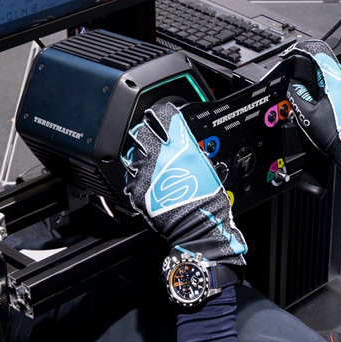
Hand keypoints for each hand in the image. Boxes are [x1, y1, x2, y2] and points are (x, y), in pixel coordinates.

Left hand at [123, 102, 246, 266]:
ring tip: (153, 164)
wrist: (195, 228)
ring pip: (135, 152)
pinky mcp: (136, 188)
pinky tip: (148, 180)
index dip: (164, 113)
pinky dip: (138, 175)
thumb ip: (192, 151)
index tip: (165, 113)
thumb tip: (186, 143)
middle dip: (149, 132)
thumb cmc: (207, 202)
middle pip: (145, 131)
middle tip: (156, 138)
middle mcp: (159, 155)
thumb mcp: (208, 167)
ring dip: (143, 155)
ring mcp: (145, 172)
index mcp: (180, 146)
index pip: (165, 117)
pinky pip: (131, 175)